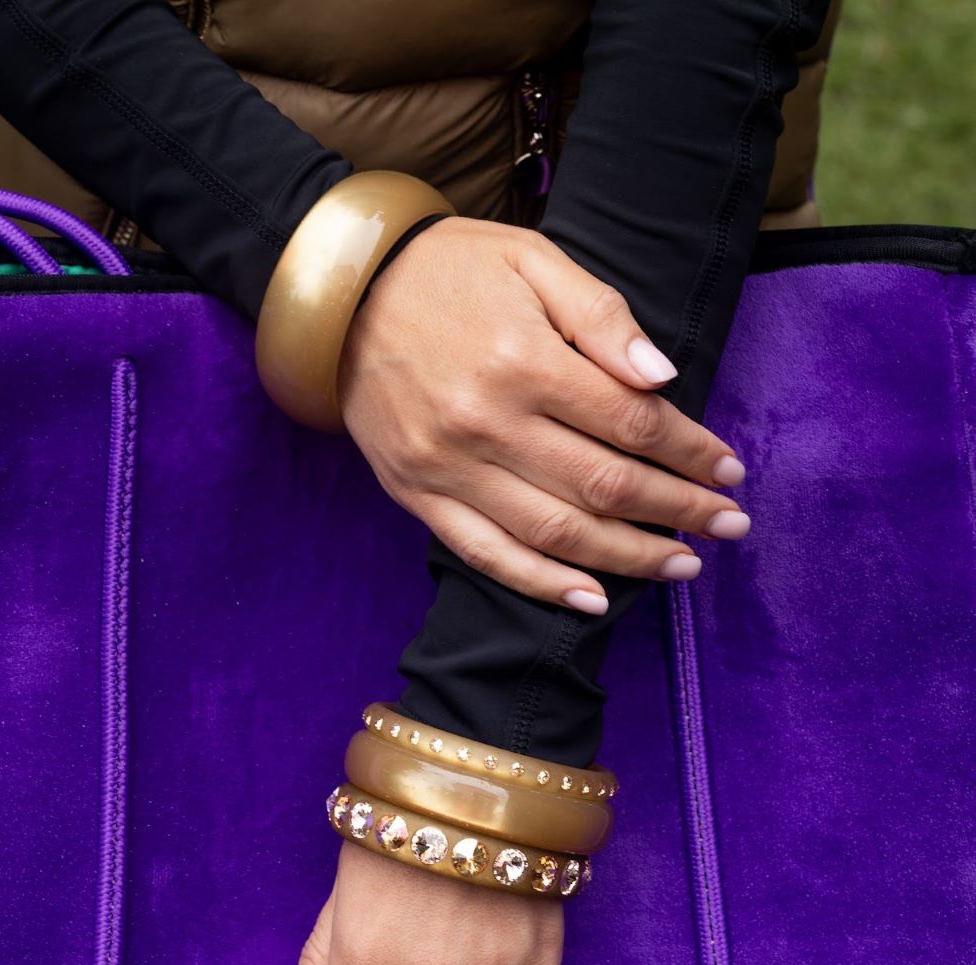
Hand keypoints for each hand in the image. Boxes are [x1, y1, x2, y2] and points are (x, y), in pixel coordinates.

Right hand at [338, 216, 749, 613]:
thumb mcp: (531, 259)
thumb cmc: (446, 271)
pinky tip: (593, 598)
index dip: (691, 452)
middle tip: (729, 526)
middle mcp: (487, 423)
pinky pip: (485, 554)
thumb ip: (600, 315)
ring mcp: (447, 467)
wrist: (342, 298)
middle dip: (679, 510)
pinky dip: (542, 584)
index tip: (729, 470)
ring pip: (555, 531)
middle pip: (605, 485)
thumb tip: (662, 377)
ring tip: (682, 566)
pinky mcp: (416, 495)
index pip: (632, 422)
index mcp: (523, 359)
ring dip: (628, 556)